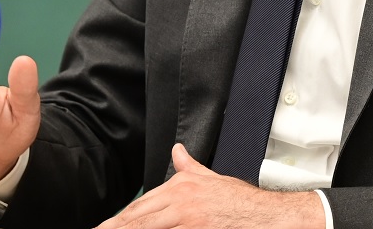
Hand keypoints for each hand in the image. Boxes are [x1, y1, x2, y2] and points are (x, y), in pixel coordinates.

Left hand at [94, 144, 324, 228]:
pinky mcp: (196, 228)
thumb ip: (189, 167)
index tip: (105, 226)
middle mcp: (180, 200)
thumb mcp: (211, 179)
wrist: (267, 216)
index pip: (142, 205)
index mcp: (181, 187)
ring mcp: (187, 217)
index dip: (121, 218)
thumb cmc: (241, 202)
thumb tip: (177, 151)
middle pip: (138, 216)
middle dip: (116, 225)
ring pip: (147, 224)